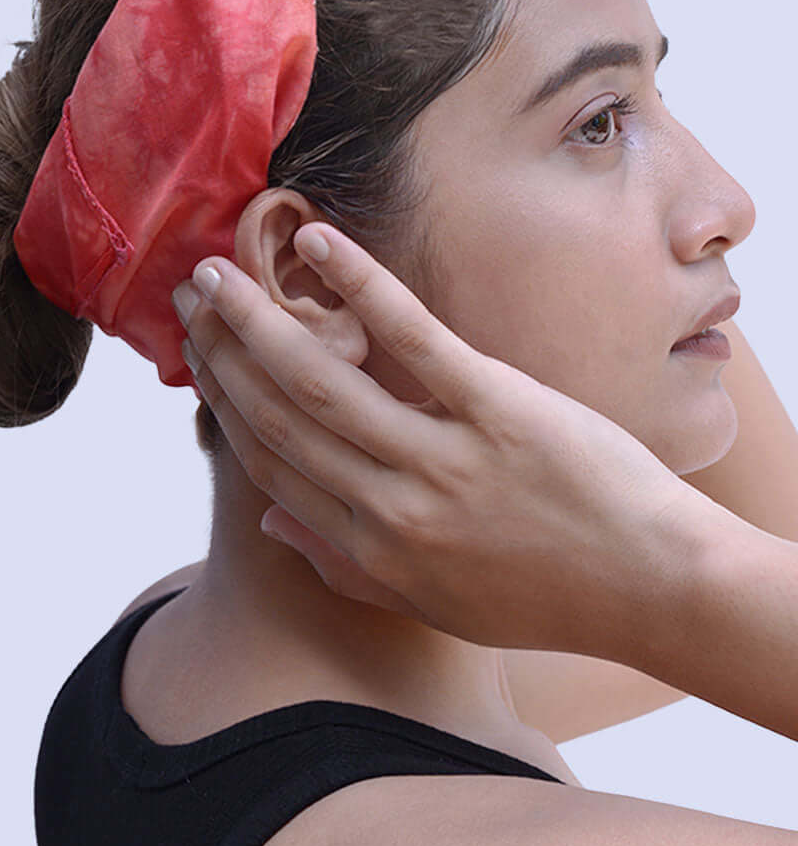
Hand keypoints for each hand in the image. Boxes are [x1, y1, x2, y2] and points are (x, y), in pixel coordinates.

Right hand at [174, 224, 718, 661]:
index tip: (199, 358)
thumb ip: (344, 565)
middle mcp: (392, 505)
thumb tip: (268, 521)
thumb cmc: (546, 597)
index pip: (271, 466)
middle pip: (282, 416)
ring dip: (261, 319)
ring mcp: (444, 455)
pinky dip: (360, 284)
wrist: (652, 587)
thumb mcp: (436, 603)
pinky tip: (317, 242)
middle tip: (193, 295)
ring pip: (323, 378)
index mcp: (373, 547)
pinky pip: (413, 337)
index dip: (225, 403)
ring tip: (220, 272)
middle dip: (225, 351)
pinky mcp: (499, 407)